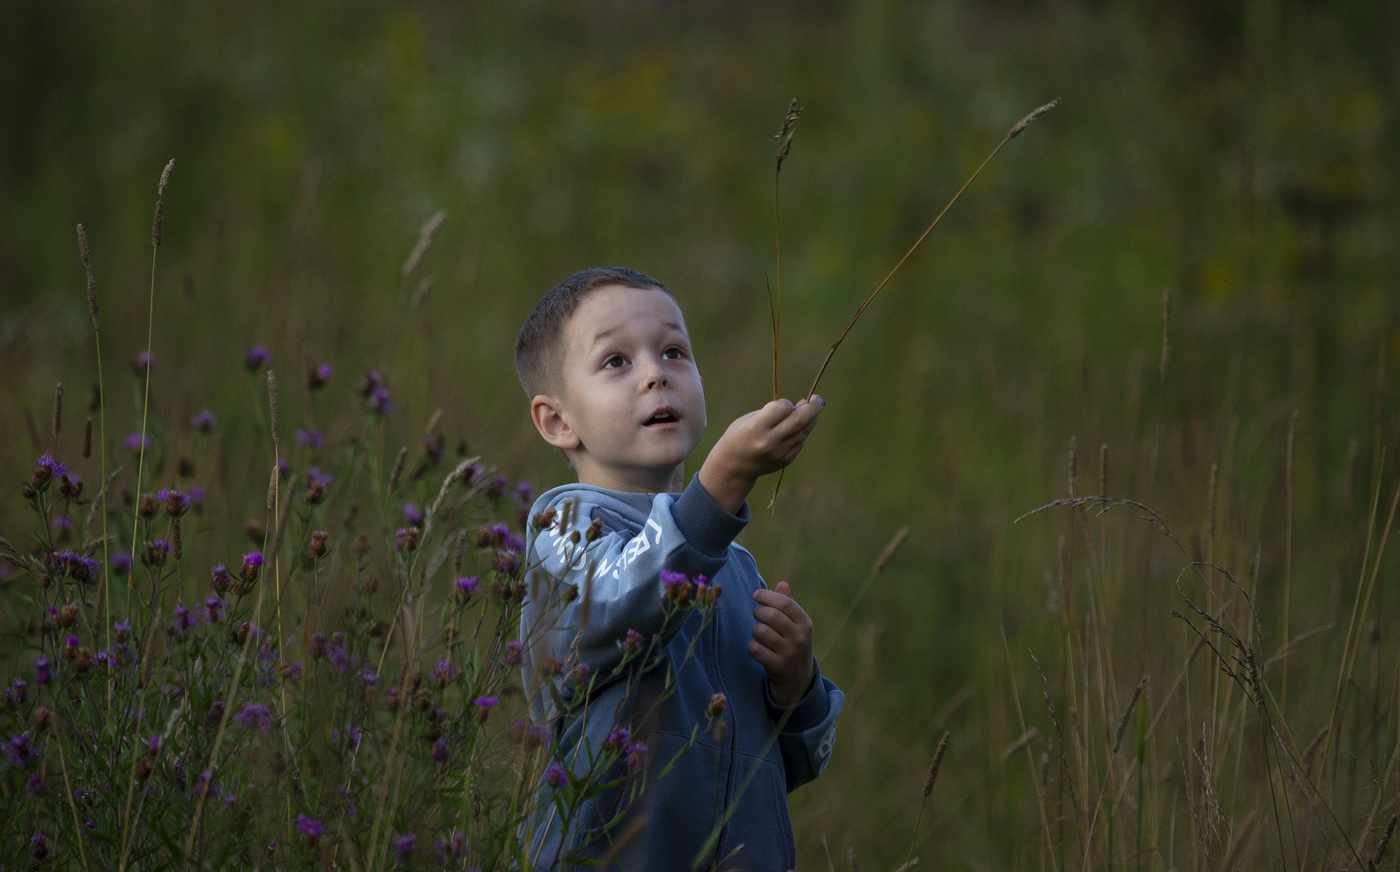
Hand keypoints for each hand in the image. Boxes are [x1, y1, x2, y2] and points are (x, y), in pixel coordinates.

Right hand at [698, 396, 823, 513]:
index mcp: (757, 428)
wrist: (733, 466)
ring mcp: (779, 453)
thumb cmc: (741, 435)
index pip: (783, 408)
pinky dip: (803, 432)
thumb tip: (805, 404)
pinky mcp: (786, 460)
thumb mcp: (752, 418)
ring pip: (803, 432)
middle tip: (819, 399)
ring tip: (809, 409)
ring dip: (810, 419)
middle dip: (813, 408)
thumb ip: (776, 412)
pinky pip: (800, 442)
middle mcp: (770, 442)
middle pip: (799, 421)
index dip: (786, 403)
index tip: (783, 404)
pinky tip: (799, 426)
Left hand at [748, 581, 815, 706]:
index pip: (784, 603)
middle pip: (770, 615)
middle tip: (757, 616)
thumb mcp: (796, 624)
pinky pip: (754, 649)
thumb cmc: (793, 643)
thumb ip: (788, 603)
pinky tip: (758, 648)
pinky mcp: (777, 666)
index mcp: (805, 623)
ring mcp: (789, 653)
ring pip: (760, 631)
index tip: (756, 595)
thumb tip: (781, 583)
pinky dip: (752, 646)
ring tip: (760, 634)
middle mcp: (799, 637)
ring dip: (755, 631)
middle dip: (758, 613)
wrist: (798, 678)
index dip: (767, 596)